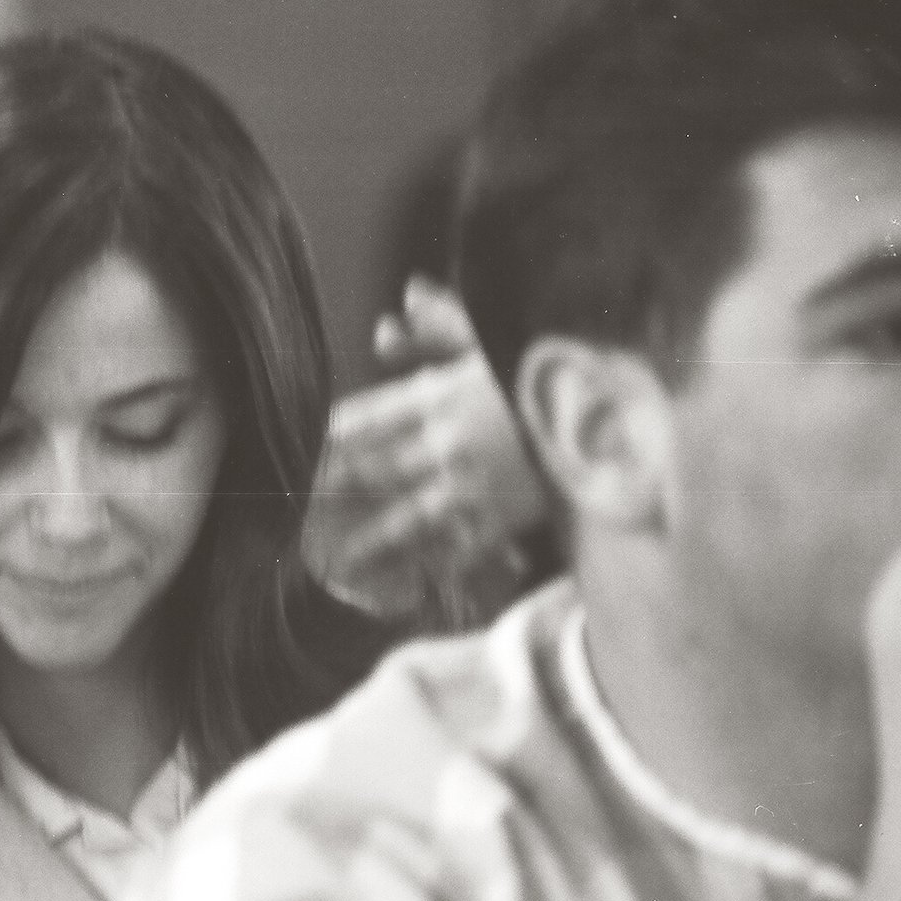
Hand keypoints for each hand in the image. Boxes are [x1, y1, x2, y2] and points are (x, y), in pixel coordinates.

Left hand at [304, 281, 547, 619]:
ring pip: (404, 517)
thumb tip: (391, 315)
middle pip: (370, 470)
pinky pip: (457, 546)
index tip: (283, 454)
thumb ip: (440, 326)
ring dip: (363, 540)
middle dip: (324, 492)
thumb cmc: (553, 365)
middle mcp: (445, 441)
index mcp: (438, 395)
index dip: (319, 441)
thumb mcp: (496, 337)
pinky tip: (398, 585)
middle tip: (280, 511)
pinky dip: (428, 567)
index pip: (361, 420)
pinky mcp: (504, 516)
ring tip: (327, 561)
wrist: (621, 407)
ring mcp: (473, 483)